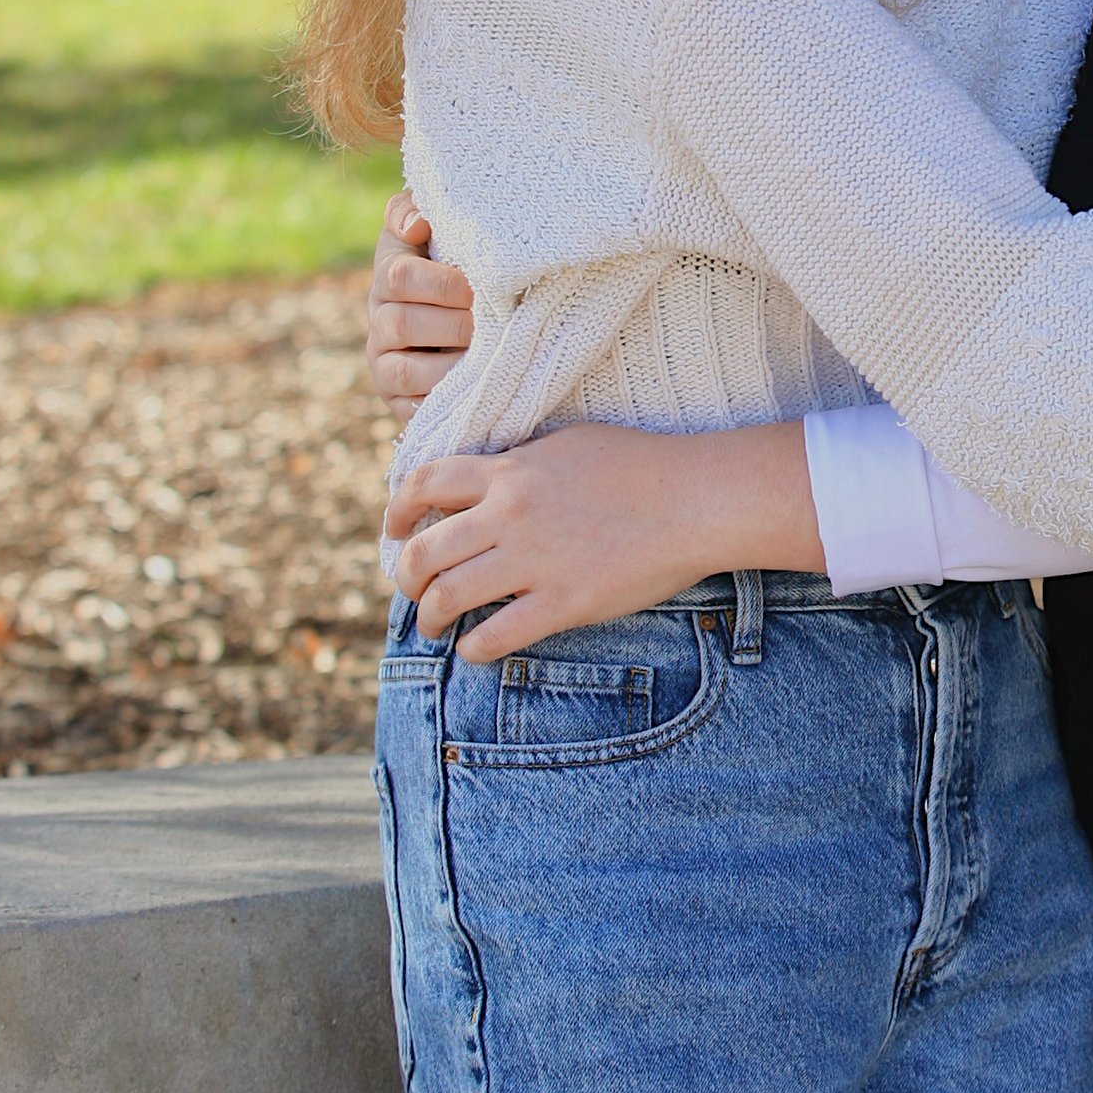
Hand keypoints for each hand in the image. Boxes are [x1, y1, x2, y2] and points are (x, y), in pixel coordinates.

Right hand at [369, 188, 474, 420]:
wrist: (468, 319)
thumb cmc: (460, 264)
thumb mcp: (440, 230)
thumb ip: (419, 211)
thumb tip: (417, 223)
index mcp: (389, 274)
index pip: (401, 277)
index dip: (444, 283)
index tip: (486, 285)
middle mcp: (379, 319)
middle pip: (402, 323)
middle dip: (456, 325)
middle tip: (498, 323)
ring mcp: (384, 363)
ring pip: (407, 369)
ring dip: (452, 364)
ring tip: (493, 357)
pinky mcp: (398, 399)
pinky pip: (415, 407)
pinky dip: (447, 400)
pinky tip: (479, 390)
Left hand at [387, 419, 823, 657]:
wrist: (698, 498)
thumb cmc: (643, 464)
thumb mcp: (569, 444)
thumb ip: (521, 462)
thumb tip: (489, 477)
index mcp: (509, 472)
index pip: (424, 483)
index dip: (397, 510)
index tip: (394, 530)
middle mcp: (510, 515)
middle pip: (423, 551)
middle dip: (406, 578)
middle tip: (413, 592)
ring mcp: (534, 561)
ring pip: (448, 598)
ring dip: (430, 619)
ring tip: (435, 627)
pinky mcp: (563, 603)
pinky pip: (494, 636)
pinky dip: (472, 649)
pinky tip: (476, 649)